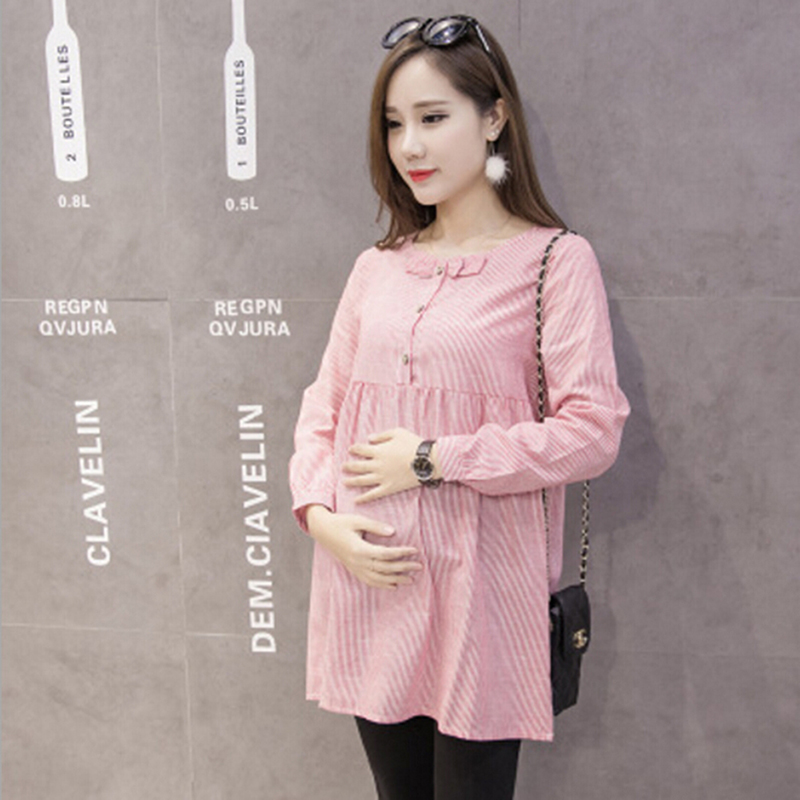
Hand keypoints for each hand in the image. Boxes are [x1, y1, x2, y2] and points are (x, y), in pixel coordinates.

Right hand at [305, 505, 421, 589]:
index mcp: (359, 549)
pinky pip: (369, 581)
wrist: (322, 530)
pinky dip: (382, 585)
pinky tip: (393, 585)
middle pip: (385, 568)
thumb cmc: (341, 522)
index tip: (415, 550)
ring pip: (378, 578)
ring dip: (395, 579)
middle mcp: (357, 562)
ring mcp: (355, 568)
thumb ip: (376, 526)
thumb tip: (393, 532)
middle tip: (419, 566)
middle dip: (403, 568)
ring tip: (410, 579)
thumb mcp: (358, 520)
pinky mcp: (353, 569)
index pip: (385, 554)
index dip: (401, 553)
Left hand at [343, 428, 435, 503]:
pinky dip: (364, 498)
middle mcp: (377, 465)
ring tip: (344, 482)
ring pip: (362, 480)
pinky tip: (356, 500)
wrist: (427, 461)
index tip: (350, 450)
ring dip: (351, 481)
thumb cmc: (413, 444)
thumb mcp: (397, 432)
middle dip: (348, 466)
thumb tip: (369, 438)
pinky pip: (373, 494)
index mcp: (378, 450)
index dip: (354, 449)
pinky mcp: (389, 488)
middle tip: (343, 467)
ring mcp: (382, 478)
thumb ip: (382, 435)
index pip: (360, 449)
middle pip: (357, 466)